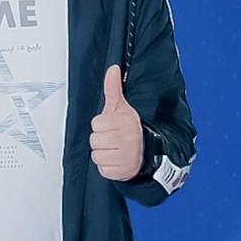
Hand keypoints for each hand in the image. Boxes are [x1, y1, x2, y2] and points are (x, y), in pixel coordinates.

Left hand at [89, 64, 144, 182]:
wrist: (146, 153)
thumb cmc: (128, 129)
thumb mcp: (121, 108)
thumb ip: (113, 89)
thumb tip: (112, 68)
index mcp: (126, 122)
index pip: (96, 124)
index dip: (101, 125)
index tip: (111, 126)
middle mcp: (127, 139)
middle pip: (94, 140)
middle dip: (101, 140)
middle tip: (112, 139)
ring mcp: (126, 157)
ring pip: (96, 155)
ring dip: (102, 154)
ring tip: (114, 150)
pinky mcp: (121, 172)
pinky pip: (102, 169)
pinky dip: (107, 167)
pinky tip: (116, 160)